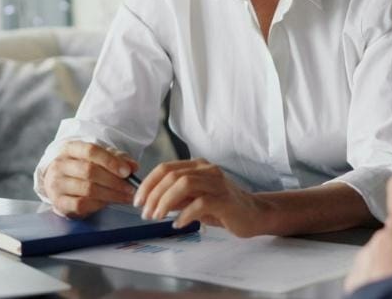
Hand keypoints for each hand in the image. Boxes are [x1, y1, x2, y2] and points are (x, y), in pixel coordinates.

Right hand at [43, 141, 138, 217]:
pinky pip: (81, 204)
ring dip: (111, 195)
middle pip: (90, 171)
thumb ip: (118, 159)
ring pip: (87, 190)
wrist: (60, 183)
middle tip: (130, 188)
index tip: (127, 172)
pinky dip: (98, 205)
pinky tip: (108, 203)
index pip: (91, 151)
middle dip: (114, 181)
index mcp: (70, 148)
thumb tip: (133, 166)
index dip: (110, 161)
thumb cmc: (83, 168)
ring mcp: (57, 184)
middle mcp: (60, 165)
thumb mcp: (99, 158)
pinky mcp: (58, 202)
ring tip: (125, 197)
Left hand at [133, 158, 266, 236]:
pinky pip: (200, 203)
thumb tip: (152, 202)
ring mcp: (217, 183)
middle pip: (172, 175)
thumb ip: (177, 197)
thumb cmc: (222, 206)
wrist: (253, 214)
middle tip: (145, 213)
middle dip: (153, 195)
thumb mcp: (194, 199)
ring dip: (165, 201)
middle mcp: (206, 169)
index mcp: (197, 166)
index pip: (165, 168)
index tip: (138, 201)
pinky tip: (178, 224)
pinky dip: (185, 214)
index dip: (148, 184)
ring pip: (184, 184)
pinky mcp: (225, 199)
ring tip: (157, 217)